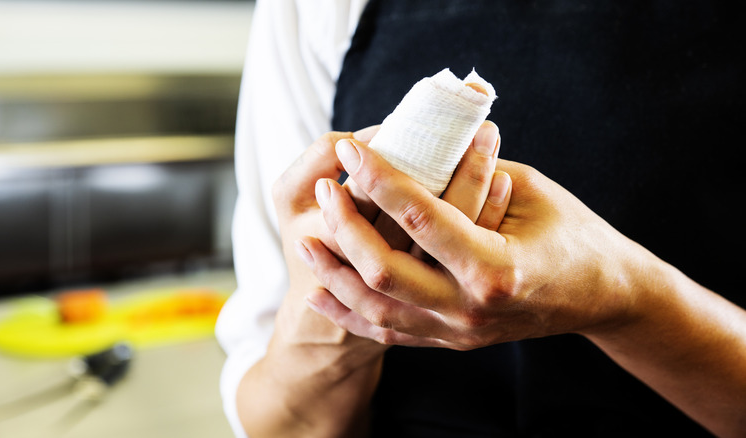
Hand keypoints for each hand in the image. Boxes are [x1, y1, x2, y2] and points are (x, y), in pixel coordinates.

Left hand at [300, 138, 648, 349]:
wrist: (601, 295)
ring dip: (334, 272)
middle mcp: (471, 308)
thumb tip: (416, 145)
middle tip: (325, 188)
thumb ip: (469, 173)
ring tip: (306, 238)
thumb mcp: (530, 191)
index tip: (350, 148)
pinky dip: (348, 311)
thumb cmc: (571, 234)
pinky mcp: (450, 341)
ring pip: (376, 309)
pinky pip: (387, 333)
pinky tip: (318, 289)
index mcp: (497, 268)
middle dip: (344, 225)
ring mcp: (459, 332)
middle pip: (385, 271)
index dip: (380, 178)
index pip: (421, 219)